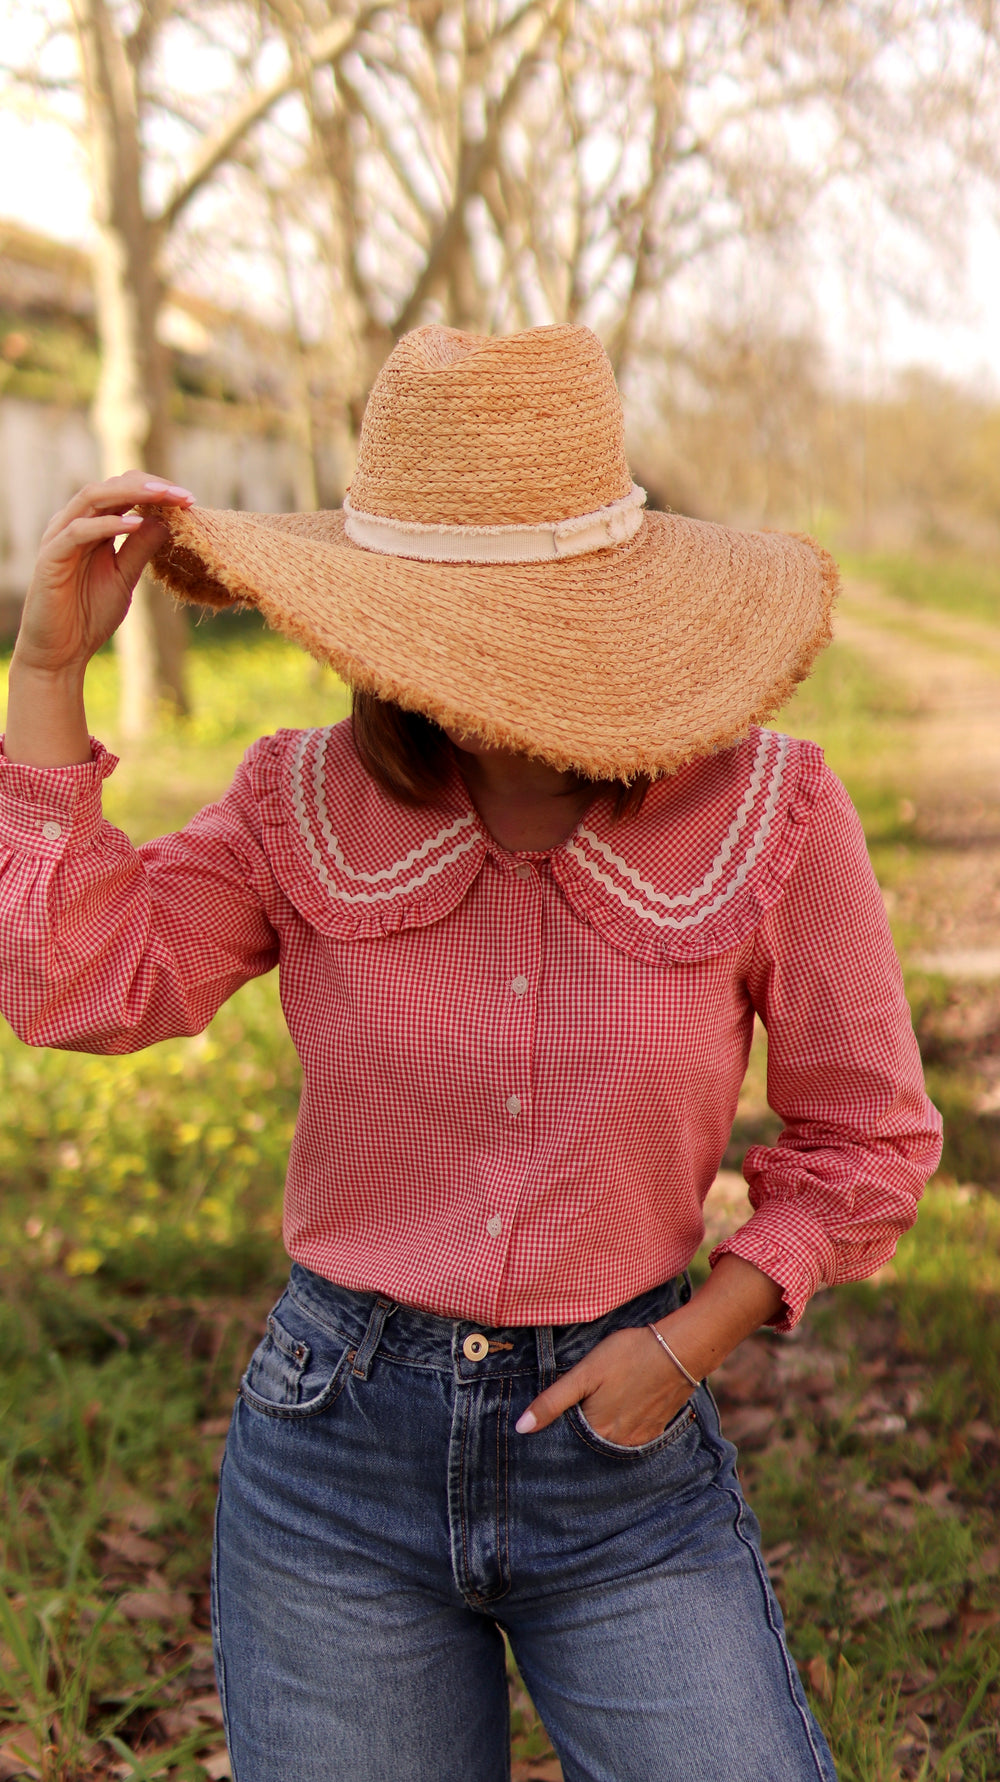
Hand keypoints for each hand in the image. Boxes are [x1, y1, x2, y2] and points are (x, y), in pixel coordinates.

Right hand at [13, 472, 193, 677]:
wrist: (61, 652)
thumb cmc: (89, 614)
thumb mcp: (125, 577)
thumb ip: (141, 548)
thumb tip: (168, 520)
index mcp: (92, 527)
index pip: (122, 491)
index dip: (155, 490)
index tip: (189, 498)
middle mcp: (74, 524)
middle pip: (110, 487)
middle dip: (149, 486)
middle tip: (183, 494)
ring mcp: (59, 537)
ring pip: (92, 498)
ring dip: (131, 493)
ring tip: (164, 496)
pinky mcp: (51, 556)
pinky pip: (79, 531)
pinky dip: (108, 525)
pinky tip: (137, 524)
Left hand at [516, 1323, 695, 1446]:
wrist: (678, 1349)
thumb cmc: (627, 1355)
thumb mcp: (584, 1374)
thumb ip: (552, 1402)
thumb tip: (521, 1428)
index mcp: (596, 1432)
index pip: (566, 1440)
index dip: (557, 1427)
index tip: (554, 1414)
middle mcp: (617, 1443)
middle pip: (588, 1443)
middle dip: (578, 1430)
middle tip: (580, 1403)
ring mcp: (638, 1439)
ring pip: (609, 1441)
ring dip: (600, 1429)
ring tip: (599, 1404)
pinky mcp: (654, 1430)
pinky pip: (630, 1437)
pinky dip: (620, 1426)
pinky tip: (620, 1407)